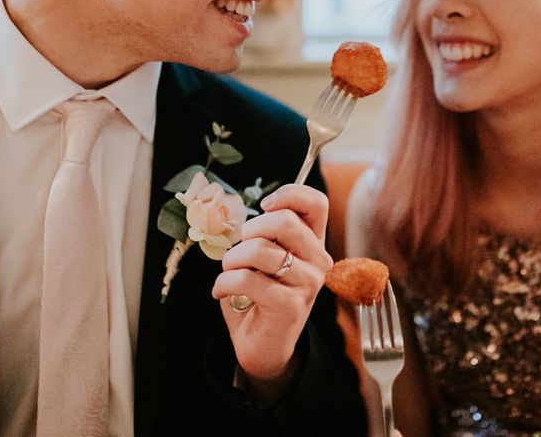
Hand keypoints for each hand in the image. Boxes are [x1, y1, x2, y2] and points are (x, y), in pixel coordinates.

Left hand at [212, 184, 332, 400]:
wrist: (263, 346)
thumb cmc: (260, 295)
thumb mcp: (267, 257)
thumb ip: (268, 233)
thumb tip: (257, 211)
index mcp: (313, 242)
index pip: (316, 203)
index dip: (289, 194)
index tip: (264, 206)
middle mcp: (318, 260)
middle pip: (284, 221)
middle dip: (250, 230)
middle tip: (240, 249)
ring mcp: (308, 283)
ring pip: (260, 249)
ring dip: (232, 259)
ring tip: (228, 271)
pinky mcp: (290, 305)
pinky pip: (247, 279)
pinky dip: (224, 282)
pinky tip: (221, 291)